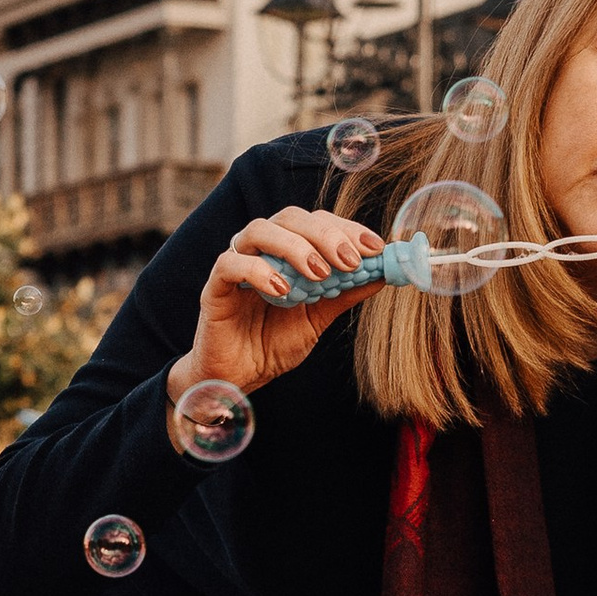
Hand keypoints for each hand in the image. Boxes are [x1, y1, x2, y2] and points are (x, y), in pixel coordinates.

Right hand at [166, 206, 382, 424]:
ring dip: (295, 246)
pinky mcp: (215, 286)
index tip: (374, 247)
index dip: (346, 228)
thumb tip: (382, 274)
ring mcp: (236, 264)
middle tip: (350, 260)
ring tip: (319, 274)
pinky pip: (231, 263)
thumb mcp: (318, 317)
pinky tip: (283, 290)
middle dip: (325, 234)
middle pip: (290, 217)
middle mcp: (261, 250)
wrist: (239, 378)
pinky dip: (259, 270)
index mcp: (286, 251)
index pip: (315, 221)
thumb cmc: (273, 344)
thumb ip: (344, 294)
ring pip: (260, 230)